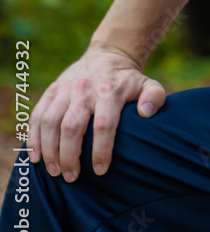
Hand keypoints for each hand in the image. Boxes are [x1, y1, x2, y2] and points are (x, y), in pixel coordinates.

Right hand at [28, 44, 165, 182]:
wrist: (108, 53)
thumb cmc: (128, 79)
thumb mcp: (147, 83)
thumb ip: (154, 97)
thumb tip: (146, 113)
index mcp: (109, 91)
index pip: (104, 125)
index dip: (101, 150)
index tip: (100, 171)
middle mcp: (84, 89)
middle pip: (71, 127)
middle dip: (69, 156)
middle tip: (71, 177)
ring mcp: (65, 89)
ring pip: (50, 122)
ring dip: (49, 150)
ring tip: (54, 172)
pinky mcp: (52, 90)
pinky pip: (37, 115)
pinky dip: (33, 137)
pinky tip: (36, 157)